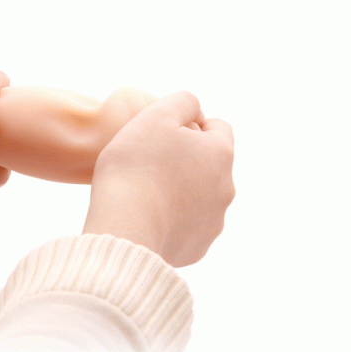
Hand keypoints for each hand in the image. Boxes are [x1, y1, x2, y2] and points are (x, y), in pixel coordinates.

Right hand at [82, 91, 234, 266]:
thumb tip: (195, 110)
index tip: (162, 134)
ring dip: (180, 191)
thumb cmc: (136, 168)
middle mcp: (226, 189)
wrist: (124, 229)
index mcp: (220, 154)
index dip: (190, 125)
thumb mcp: (155, 116)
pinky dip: (171, 221)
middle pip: (208, 164)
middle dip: (185, 160)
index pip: (217, 127)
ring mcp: (213, 223)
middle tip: (149, 163)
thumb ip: (182, 102)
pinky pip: (186, 227)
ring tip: (145, 193)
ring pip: (199, 198)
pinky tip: (147, 218)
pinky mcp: (197, 249)